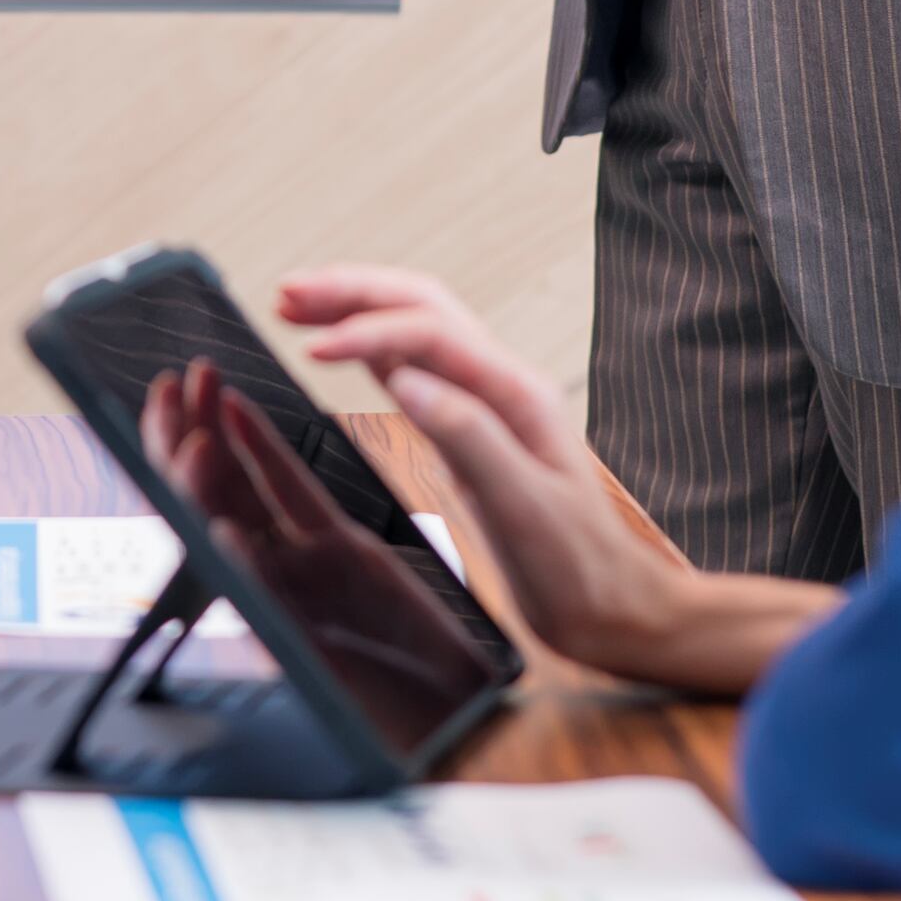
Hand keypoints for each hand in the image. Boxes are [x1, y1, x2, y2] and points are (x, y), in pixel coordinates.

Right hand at [274, 265, 826, 693]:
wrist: (612, 609)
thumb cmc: (577, 568)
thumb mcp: (522, 507)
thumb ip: (466, 436)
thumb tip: (406, 381)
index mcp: (516, 394)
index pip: (430, 332)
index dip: (367, 331)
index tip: (311, 350)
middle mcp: (502, 386)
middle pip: (420, 307)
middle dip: (353, 292)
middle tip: (288, 294)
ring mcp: (488, 405)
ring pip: (416, 330)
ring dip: (357, 310)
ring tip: (296, 306)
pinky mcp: (473, 432)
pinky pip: (418, 370)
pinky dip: (372, 350)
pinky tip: (343, 352)